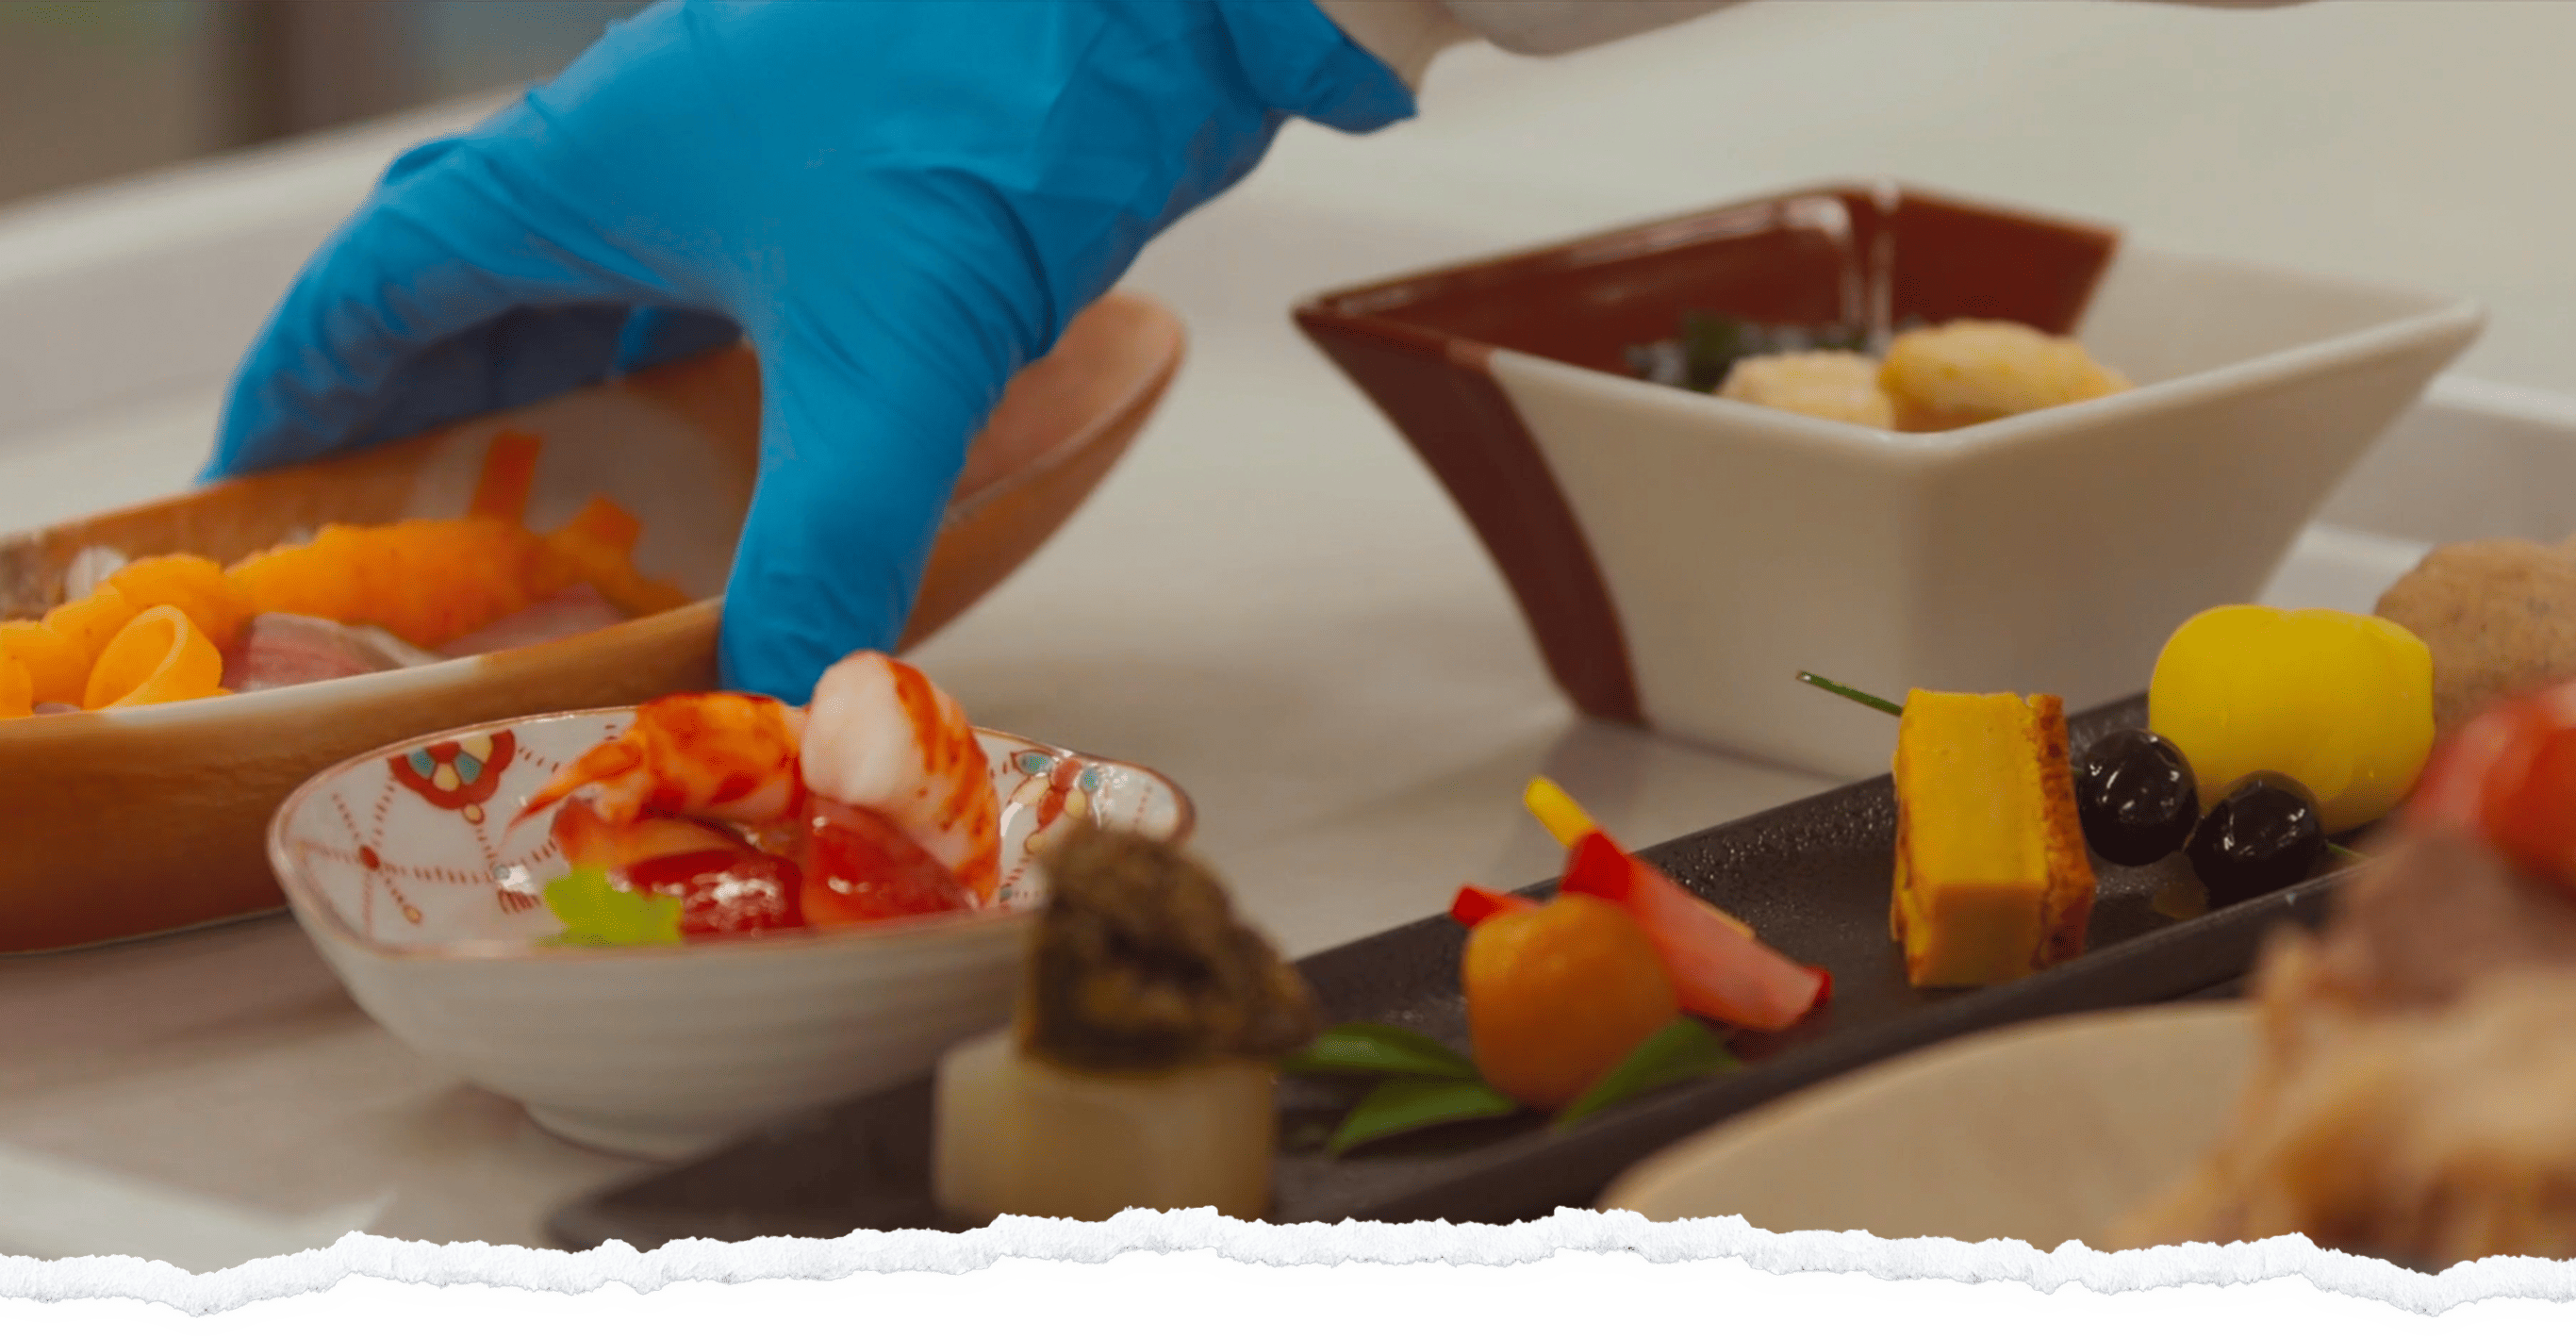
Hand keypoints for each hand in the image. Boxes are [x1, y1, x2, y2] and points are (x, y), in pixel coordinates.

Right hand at [205, 0, 1412, 701]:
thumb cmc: (994, 105)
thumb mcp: (893, 359)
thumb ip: (831, 547)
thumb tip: (787, 706)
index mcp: (596, 162)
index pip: (391, 273)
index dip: (309, 376)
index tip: (256, 473)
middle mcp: (657, 140)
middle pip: (494, 275)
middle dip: (437, 402)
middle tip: (407, 523)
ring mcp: (764, 146)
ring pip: (622, 272)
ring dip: (580, 386)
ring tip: (560, 506)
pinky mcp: (867, 167)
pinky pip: (735, 281)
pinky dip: (707, 366)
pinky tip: (746, 438)